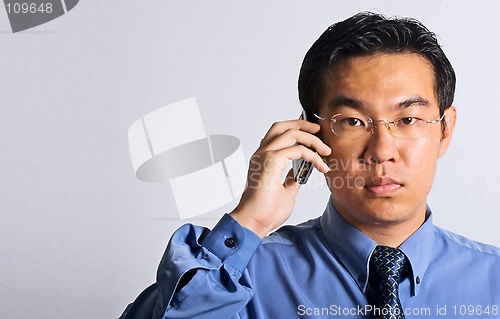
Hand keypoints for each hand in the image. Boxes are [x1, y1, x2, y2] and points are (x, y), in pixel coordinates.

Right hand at [230, 119, 330, 237]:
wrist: (255, 222)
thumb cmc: (265, 211)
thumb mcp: (285, 191)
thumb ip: (292, 179)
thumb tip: (301, 173)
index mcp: (263, 159)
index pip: (277, 134)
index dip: (296, 130)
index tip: (313, 134)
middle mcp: (262, 154)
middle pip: (282, 127)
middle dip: (302, 125)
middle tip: (318, 130)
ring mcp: (265, 156)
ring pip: (291, 134)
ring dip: (312, 140)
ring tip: (326, 151)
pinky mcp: (272, 162)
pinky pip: (297, 150)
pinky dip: (312, 155)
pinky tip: (320, 165)